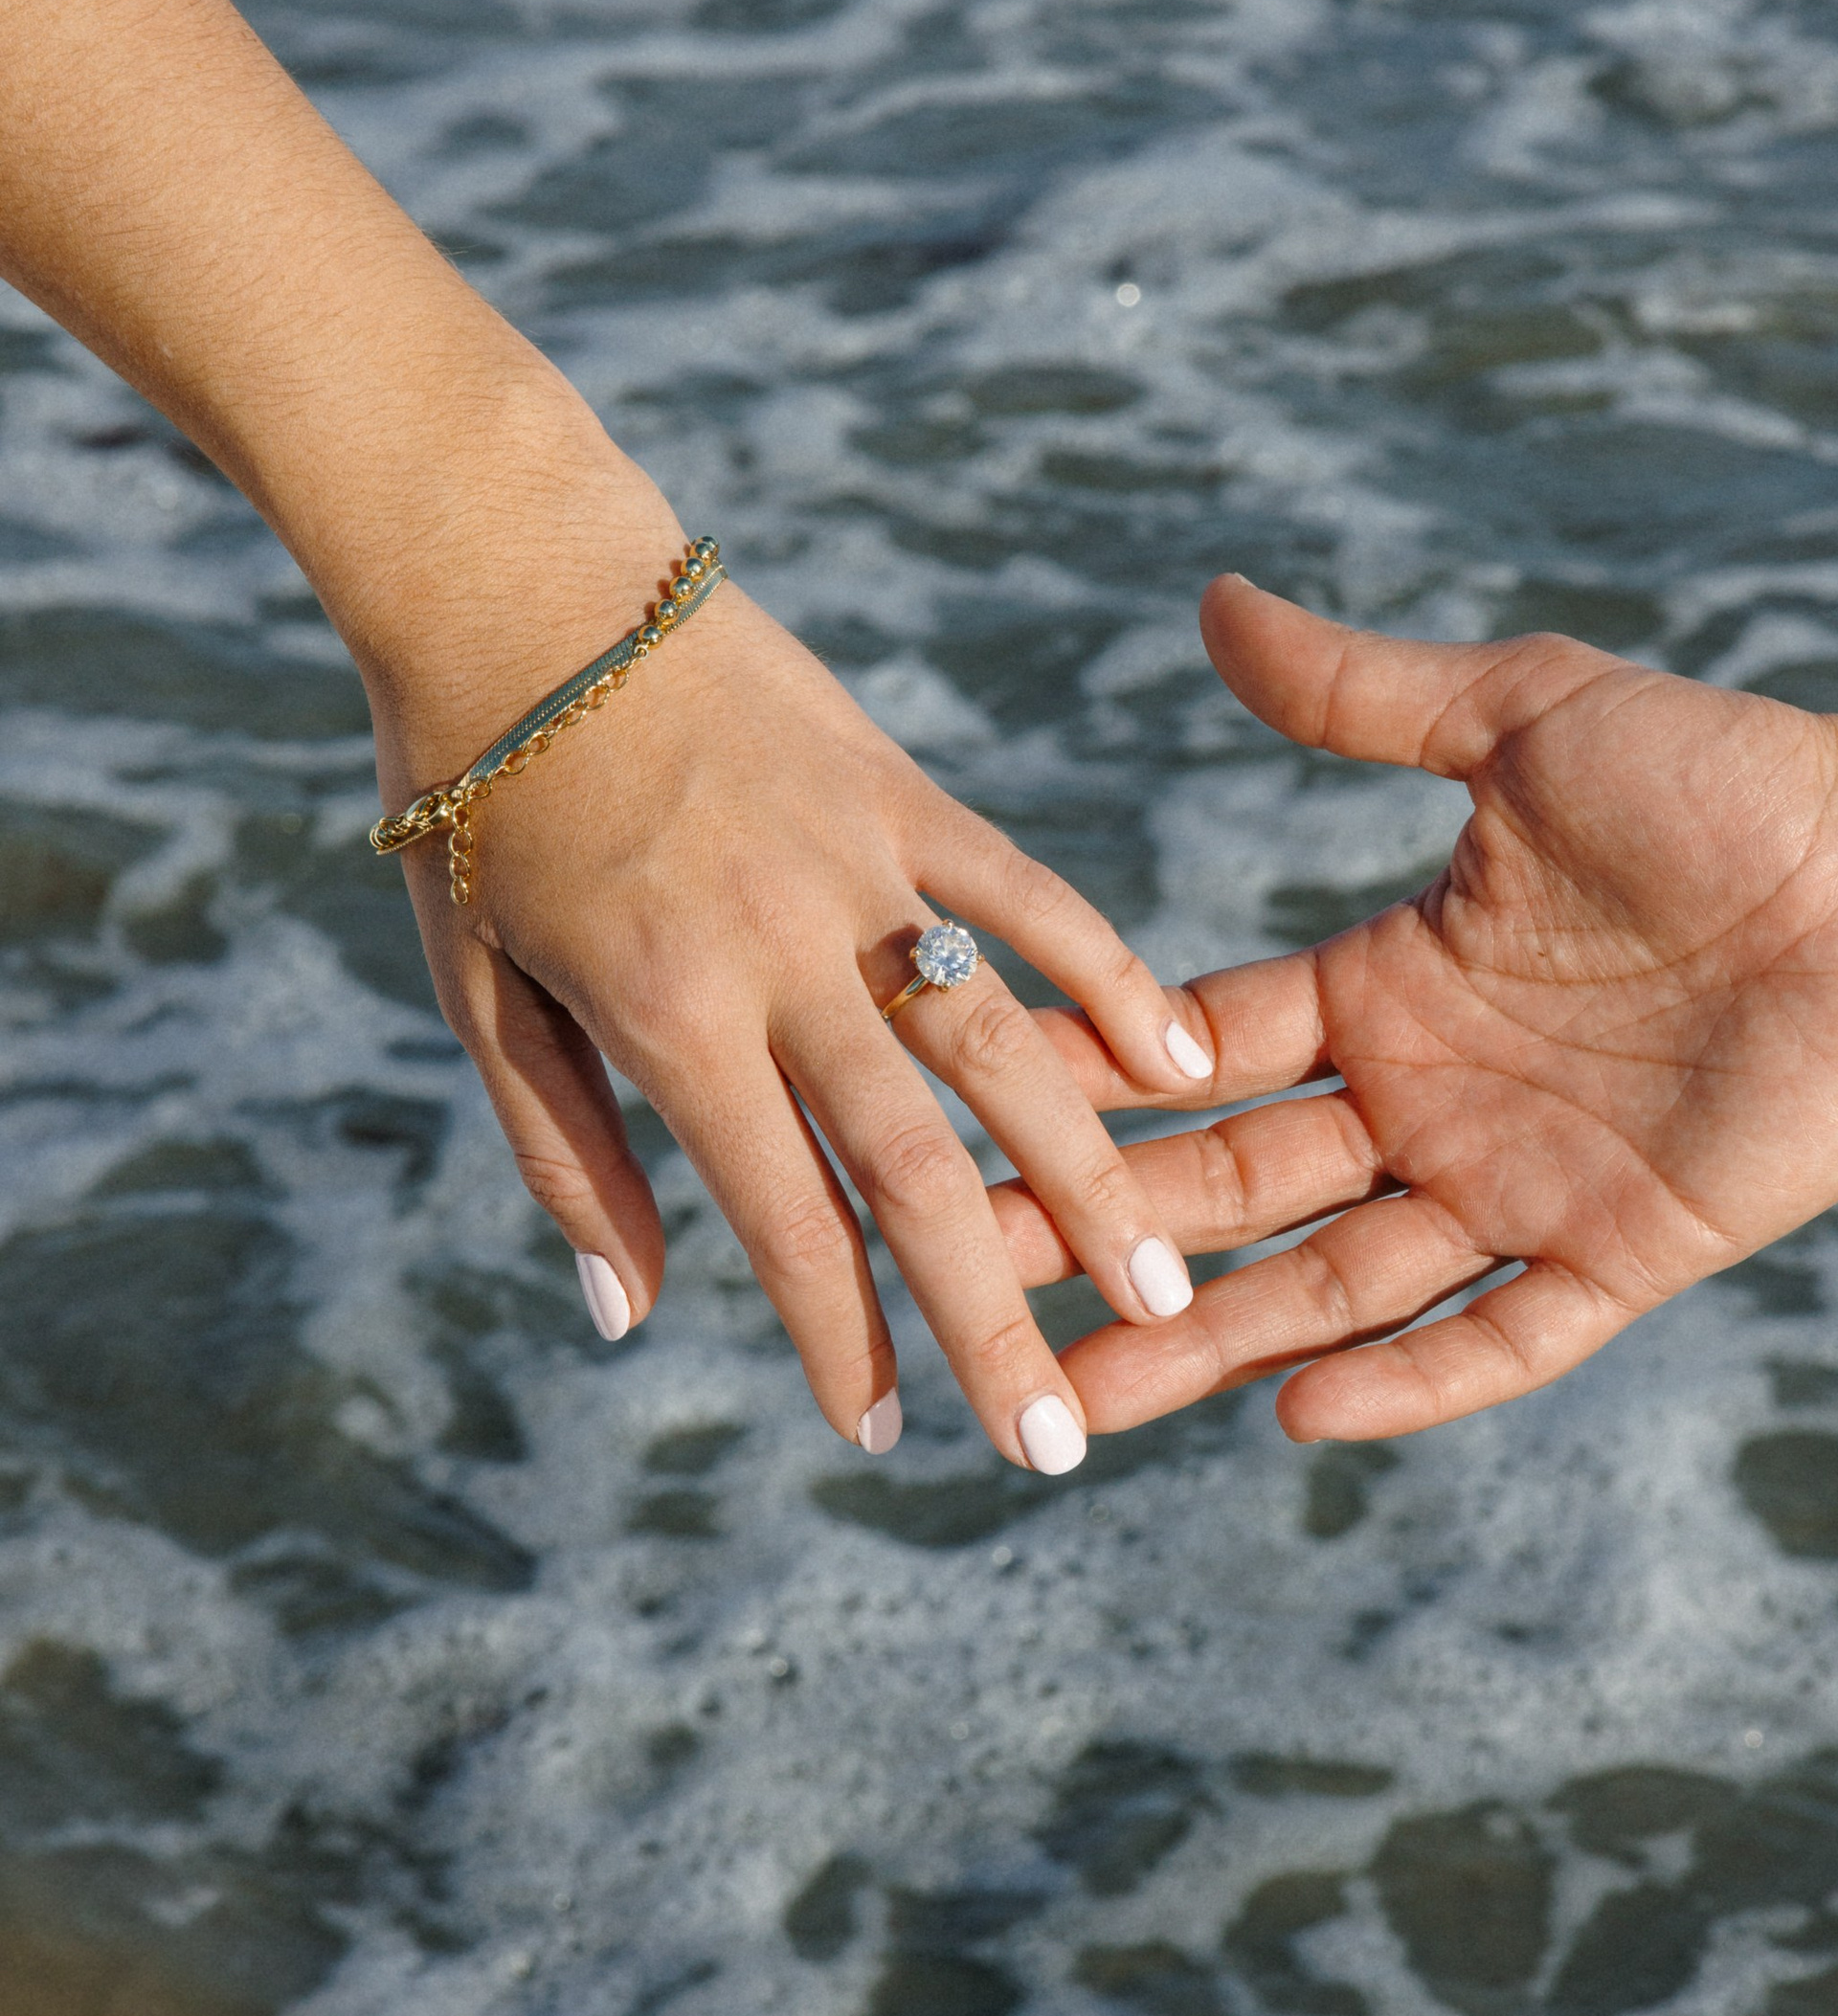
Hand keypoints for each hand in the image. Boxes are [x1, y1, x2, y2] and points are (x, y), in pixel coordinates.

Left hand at [380, 542, 1213, 1472]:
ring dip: (1093, 1177)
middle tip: (1057, 1443)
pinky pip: (1032, 891)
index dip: (841, 1337)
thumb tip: (629, 1315)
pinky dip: (1113, 973)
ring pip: (1004, 1042)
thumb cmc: (475, 795)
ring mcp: (862, 865)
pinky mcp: (905, 789)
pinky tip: (1184, 1061)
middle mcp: (782, 949)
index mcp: (665, 1010)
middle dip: (992, 1314)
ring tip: (1164, 1291)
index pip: (781, 1212)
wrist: (511, 572)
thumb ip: (563, 1151)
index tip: (887, 1438)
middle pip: (916, 1162)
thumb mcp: (474, 987)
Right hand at [994, 576, 1837, 1440]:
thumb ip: (1362, 694)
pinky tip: (1298, 1408)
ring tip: (1080, 1403)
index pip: (1198, 1054)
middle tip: (960, 1297)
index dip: (1083, 1091)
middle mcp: (1431, 1100)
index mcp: (1386, 984)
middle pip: (1227, 1192)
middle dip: (1096, 1245)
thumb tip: (1211, 604)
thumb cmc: (1729, 775)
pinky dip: (1409, 1378)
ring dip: (1206, 1342)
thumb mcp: (1524, 720)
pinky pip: (1500, 1333)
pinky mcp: (1628, 1248)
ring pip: (1331, 1285)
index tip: (954, 1120)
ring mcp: (1523, 1185)